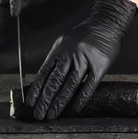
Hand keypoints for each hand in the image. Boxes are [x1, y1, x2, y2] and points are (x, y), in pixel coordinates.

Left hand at [25, 0, 136, 119]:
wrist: (106, 23)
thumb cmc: (85, 35)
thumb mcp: (66, 41)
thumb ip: (57, 58)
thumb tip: (45, 78)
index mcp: (59, 49)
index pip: (44, 72)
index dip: (37, 88)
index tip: (30, 102)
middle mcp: (70, 54)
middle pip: (55, 80)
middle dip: (45, 99)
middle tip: (39, 114)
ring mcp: (85, 59)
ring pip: (70, 84)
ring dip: (60, 101)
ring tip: (52, 115)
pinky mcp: (100, 65)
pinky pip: (90, 84)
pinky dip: (82, 97)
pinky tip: (76, 108)